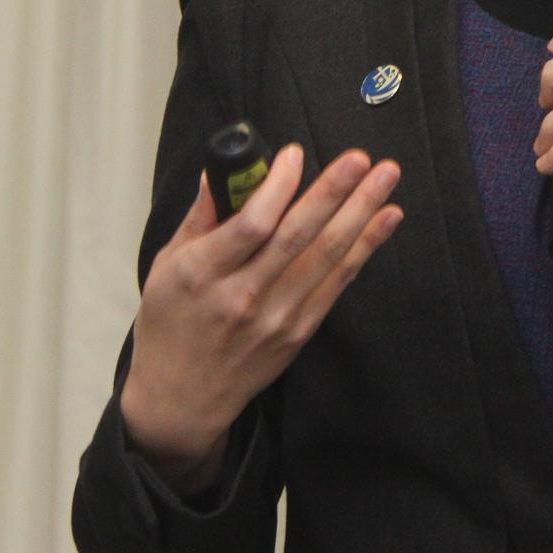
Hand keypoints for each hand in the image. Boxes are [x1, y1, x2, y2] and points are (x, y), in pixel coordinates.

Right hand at [120, 144, 403, 494]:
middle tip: (360, 158)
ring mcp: (276, 318)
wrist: (182, 397)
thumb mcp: (166, 266)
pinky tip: (385, 218)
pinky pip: (338, 282)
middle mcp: (242, 297)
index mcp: (202, 275)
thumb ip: (200, 218)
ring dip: (361, 213)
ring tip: (386, 176)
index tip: (294, 154)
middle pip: (296, 237)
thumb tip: (220, 170)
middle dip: (332, 193)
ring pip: (326, 257)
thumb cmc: (170, 324)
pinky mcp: (299, 331)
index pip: (249, 226)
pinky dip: (365, 247)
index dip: (277, 187)